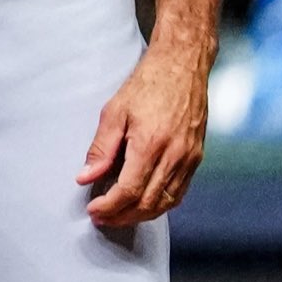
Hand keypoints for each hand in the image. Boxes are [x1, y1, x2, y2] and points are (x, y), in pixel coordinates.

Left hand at [79, 44, 207, 230]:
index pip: (128, 190)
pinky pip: (180, 191)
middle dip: (122, 216)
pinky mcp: (196, 156)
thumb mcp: (115, 111)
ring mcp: (189, 157)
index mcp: (150, 143)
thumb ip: (101, 147)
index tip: (94, 209)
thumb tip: (85, 176)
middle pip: (148, 203)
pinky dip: (161, 204)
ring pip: (166, 202)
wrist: (183, 65)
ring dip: (141, 215)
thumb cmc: (148, 83)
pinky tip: (145, 202)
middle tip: (102, 217)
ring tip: (120, 214)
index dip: (109, 206)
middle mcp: (174, 155)